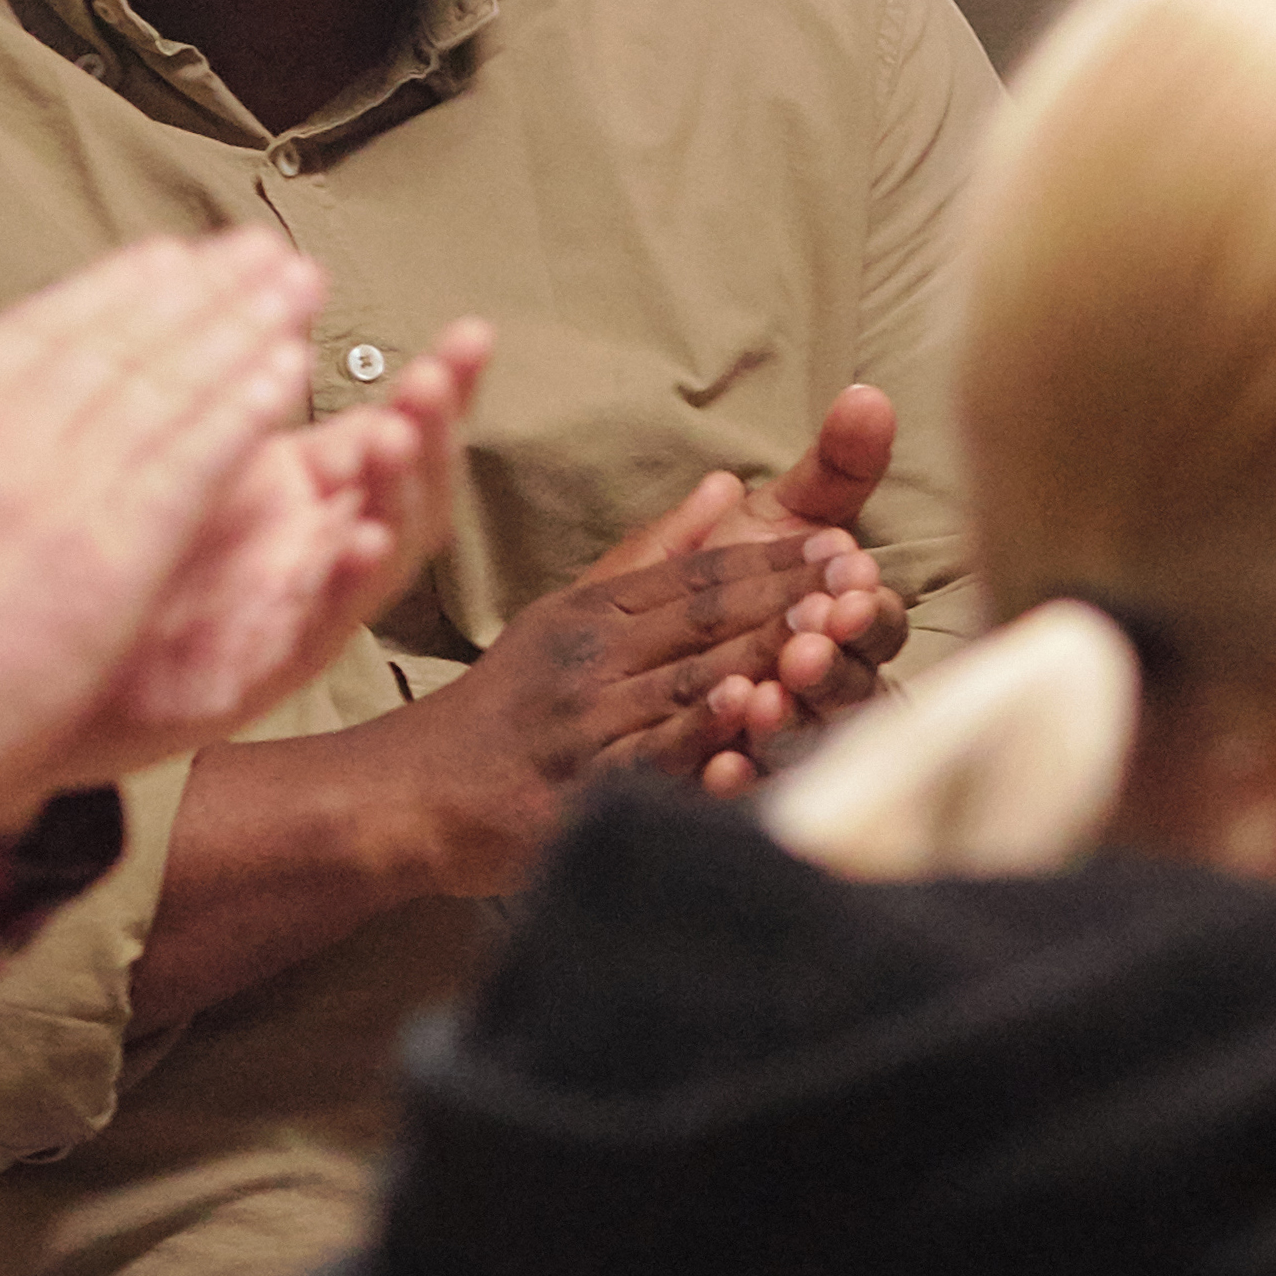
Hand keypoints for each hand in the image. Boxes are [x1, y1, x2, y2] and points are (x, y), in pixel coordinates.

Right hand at [0, 230, 343, 822]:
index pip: (33, 333)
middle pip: (114, 343)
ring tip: (299, 290)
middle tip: (261, 253)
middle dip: (197, 293)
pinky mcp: (111, 552)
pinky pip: (191, 459)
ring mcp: (57, 489)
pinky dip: (242, 409)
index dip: (110, 292)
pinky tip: (290, 370)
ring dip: (241, 331)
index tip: (166, 261)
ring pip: (165, 387)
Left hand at [104, 320, 490, 768]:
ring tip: (397, 434)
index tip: (470, 338)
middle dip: (433, 429)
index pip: (394, 429)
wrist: (39, 664)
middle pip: (408, 486)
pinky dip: (349, 580)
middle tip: (434, 378)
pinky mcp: (265, 667)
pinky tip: (358, 538)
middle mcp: (314, 547)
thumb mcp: (176, 443)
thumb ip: (229, 376)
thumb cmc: (104, 553)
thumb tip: (262, 277)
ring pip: (386, 551)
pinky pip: (327, 625)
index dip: (441, 388)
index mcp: (301, 491)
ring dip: (400, 492)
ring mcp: (297, 608)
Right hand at [370, 463, 905, 882]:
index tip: (843, 542)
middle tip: (863, 579)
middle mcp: (592, 657)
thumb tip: (726, 486)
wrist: (412, 789)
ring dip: (762, 656)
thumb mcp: (572, 613)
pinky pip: (651, 759)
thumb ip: (655, 554)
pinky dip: (701, 735)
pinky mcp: (579, 787)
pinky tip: (749, 714)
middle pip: (704, 620)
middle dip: (789, 598)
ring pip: (688, 681)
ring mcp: (586, 722)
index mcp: (597, 610)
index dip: (774, 558)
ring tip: (828, 632)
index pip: (701, 575)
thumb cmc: (507, 703)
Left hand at [672, 380, 917, 784]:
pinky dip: (742, 781)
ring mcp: (796, 752)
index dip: (869, 610)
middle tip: (806, 649)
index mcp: (849, 629)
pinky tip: (723, 765)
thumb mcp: (773, 522)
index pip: (877, 624)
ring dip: (789, 721)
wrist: (621, 668)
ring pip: (807, 744)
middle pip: (852, 689)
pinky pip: (754, 797)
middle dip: (831, 666)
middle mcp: (835, 695)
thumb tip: (870, 396)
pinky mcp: (749, 796)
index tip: (852, 588)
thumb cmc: (724, 582)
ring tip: (761, 700)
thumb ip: (833, 468)